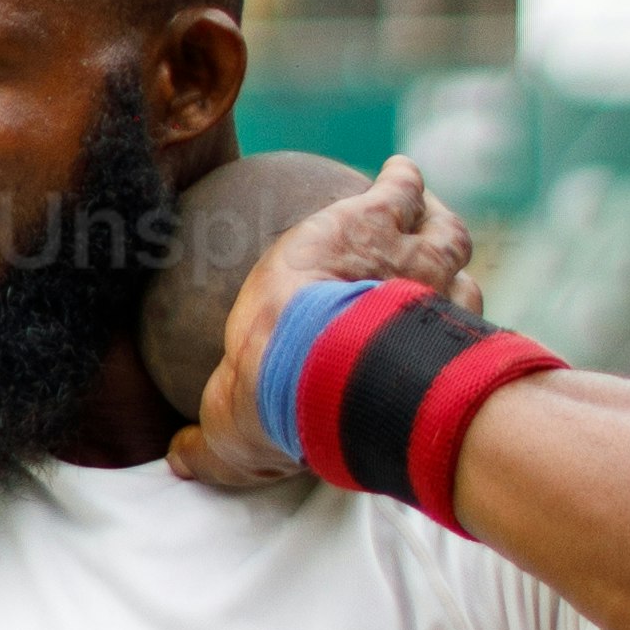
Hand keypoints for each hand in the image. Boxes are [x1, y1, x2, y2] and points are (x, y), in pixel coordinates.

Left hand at [167, 156, 476, 497]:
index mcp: (389, 365)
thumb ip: (209, 451)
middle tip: (433, 270)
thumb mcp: (236, 442)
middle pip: (452, 291)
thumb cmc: (283, 411)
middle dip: (446, 282)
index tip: (408, 332)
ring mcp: (415, 264)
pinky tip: (395, 166)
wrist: (309, 361)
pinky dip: (401, 178)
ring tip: (423, 206)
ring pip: (446, 236)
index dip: (417, 338)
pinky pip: (401, 189)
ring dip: (436, 222)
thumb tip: (176, 463)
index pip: (414, 348)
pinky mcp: (382, 218)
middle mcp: (425, 316)